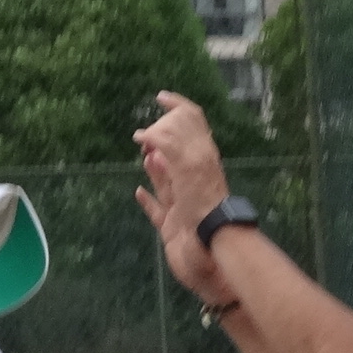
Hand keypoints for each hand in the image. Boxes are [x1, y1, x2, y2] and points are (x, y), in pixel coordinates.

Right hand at [134, 93, 232, 303]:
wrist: (213, 254)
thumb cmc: (204, 212)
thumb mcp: (189, 171)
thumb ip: (171, 148)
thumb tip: (151, 132)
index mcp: (199, 164)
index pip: (190, 128)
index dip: (177, 109)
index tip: (161, 98)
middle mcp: (192, 182)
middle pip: (177, 152)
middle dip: (162, 138)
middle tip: (146, 132)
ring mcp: (182, 205)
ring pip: (166, 179)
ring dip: (155, 165)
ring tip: (144, 153)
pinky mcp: (171, 228)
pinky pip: (158, 210)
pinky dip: (148, 199)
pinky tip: (139, 192)